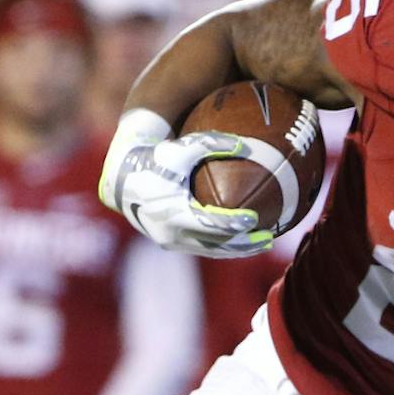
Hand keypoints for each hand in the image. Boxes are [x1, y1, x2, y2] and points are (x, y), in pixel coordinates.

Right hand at [99, 110, 273, 257]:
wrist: (124, 179)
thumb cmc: (156, 159)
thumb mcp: (181, 148)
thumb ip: (212, 144)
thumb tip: (246, 145)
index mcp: (172, 211)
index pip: (208, 222)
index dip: (233, 223)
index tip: (255, 219)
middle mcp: (170, 232)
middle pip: (214, 244)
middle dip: (244, 243)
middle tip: (269, 238)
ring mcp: (171, 241)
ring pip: (211, 251)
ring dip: (239, 249)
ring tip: (265, 243)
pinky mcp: (172, 244)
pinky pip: (204, 250)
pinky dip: (226, 247)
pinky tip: (247, 242)